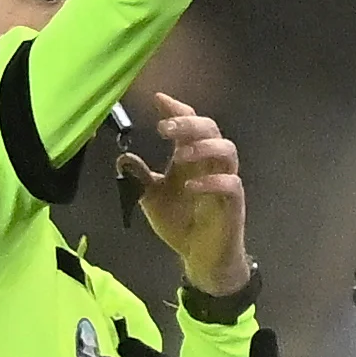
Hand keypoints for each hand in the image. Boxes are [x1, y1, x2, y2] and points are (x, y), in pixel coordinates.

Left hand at [120, 92, 248, 296]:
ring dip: (204, 148)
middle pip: (210, 130)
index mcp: (191, 159)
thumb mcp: (151, 197)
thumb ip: (140, 177)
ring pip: (228, 151)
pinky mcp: (233, 204)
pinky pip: (232, 184)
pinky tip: (191, 186)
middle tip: (163, 128)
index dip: (177, 110)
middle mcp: (210, 165)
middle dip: (188, 124)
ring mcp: (224, 182)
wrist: (201, 257)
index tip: (158, 99)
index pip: (190, 125)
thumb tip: (122, 157)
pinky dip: (212, 182)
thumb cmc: (181, 223)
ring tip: (180, 154)